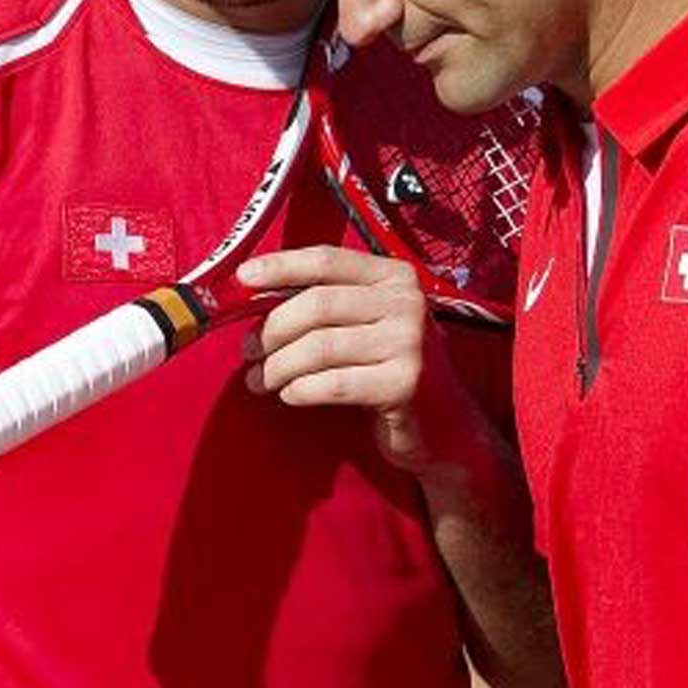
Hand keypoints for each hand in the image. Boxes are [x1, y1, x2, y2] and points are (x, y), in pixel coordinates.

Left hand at [237, 245, 474, 480]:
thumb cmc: (389, 369)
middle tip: (249, 352)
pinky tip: (290, 396)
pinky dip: (301, 391)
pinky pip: (332, 384)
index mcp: (395, 276)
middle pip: (317, 304)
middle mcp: (407, 302)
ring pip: (318, 347)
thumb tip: (255, 297)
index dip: (281, 267)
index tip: (243, 279)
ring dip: (278, 366)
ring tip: (261, 380)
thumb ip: (326, 304)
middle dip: (271, 329)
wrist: (444, 427)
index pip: (327, 260)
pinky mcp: (404, 384)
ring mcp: (409, 342)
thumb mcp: (368, 324)